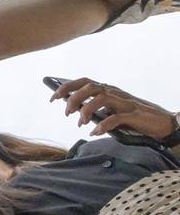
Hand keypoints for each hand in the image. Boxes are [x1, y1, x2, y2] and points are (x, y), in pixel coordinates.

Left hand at [50, 77, 178, 139]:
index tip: (53, 98)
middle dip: (74, 98)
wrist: (161, 122)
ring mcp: (125, 102)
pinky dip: (102, 125)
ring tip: (80, 123)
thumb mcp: (110, 110)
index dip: (66, 88)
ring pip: (101, 98)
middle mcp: (115, 93)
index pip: (84, 82)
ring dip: (86, 110)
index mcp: (108, 90)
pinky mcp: (133, 115)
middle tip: (67, 113)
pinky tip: (95, 132)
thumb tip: (75, 110)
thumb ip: (95, 108)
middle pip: (90, 87)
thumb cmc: (132, 117)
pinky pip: (115, 117)